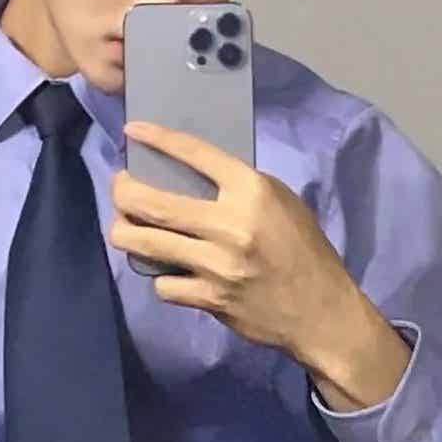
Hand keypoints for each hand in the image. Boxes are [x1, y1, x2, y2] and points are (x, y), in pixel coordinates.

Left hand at [110, 121, 367, 375]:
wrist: (321, 312)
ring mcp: (216, 264)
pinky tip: (168, 271)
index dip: (158, 139)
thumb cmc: (304, 249)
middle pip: (151, 202)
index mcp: (251, 191)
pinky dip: (160, 276)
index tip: (133, 130)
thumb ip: (239, 187)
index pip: (195, 154)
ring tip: (124, 226)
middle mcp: (230, 224)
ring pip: (143, 243)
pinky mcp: (209, 298)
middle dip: (122, 190)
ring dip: (124, 231)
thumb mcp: (282, 202)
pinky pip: (163, 284)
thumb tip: (191, 174)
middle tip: (120, 186)